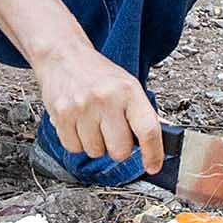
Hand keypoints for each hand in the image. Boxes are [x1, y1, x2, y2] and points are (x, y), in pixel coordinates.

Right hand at [30, 45, 164, 175]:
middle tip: (114, 132)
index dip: (153, 153)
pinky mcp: (62, 116)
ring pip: (96, 152)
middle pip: (120, 150)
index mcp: (128, 91)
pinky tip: (79, 124)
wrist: (64, 56)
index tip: (153, 166)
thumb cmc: (98, 73)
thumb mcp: (127, 86)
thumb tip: (160, 142)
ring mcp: (83, 108)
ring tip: (93, 123)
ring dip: (96, 144)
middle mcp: (106, 99)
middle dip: (119, 148)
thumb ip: (142, 114)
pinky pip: (74, 148)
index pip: (148, 130)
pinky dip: (78, 142)